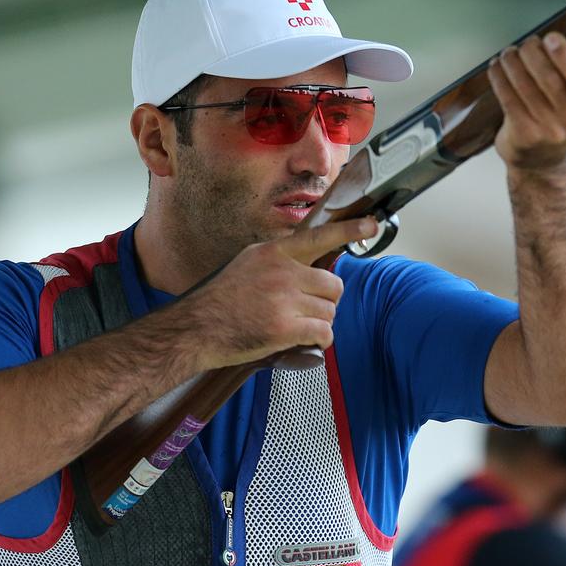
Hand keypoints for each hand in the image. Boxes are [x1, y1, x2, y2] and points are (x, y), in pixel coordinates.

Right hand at [179, 217, 377, 368]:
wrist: (193, 329)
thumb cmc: (219, 301)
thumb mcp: (248, 264)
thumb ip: (279, 261)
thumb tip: (311, 266)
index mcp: (273, 253)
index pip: (318, 236)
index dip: (349, 230)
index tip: (372, 224)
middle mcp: (281, 271)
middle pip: (333, 284)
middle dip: (326, 301)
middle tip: (307, 311)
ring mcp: (283, 298)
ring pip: (330, 311)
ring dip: (320, 323)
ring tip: (296, 326)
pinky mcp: (284, 327)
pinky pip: (323, 332)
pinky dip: (320, 340)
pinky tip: (304, 341)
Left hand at [488, 31, 565, 170]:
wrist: (546, 161)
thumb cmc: (564, 115)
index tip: (551, 37)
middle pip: (549, 78)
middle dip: (532, 53)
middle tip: (526, 44)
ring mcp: (548, 131)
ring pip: (524, 86)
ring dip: (512, 62)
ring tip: (508, 53)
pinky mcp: (523, 136)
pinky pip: (507, 99)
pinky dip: (499, 78)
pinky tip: (497, 68)